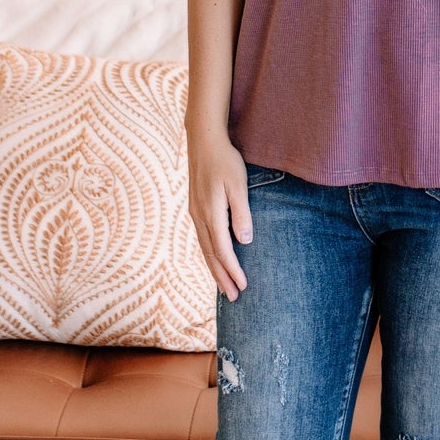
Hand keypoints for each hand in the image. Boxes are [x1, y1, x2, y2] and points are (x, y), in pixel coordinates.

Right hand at [187, 137, 252, 300]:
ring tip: (225, 287)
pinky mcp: (196, 210)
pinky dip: (209, 256)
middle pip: (211, 255)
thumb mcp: (238, 184)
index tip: (243, 285)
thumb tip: (244, 241)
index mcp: (211, 213)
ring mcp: (195, 214)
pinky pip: (202, 240)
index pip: (223, 250)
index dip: (233, 270)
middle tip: (234, 298)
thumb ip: (241, 212)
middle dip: (222, 278)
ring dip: (215, 270)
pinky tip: (215, 262)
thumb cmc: (225, 161)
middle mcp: (199, 217)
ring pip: (204, 250)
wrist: (203, 141)